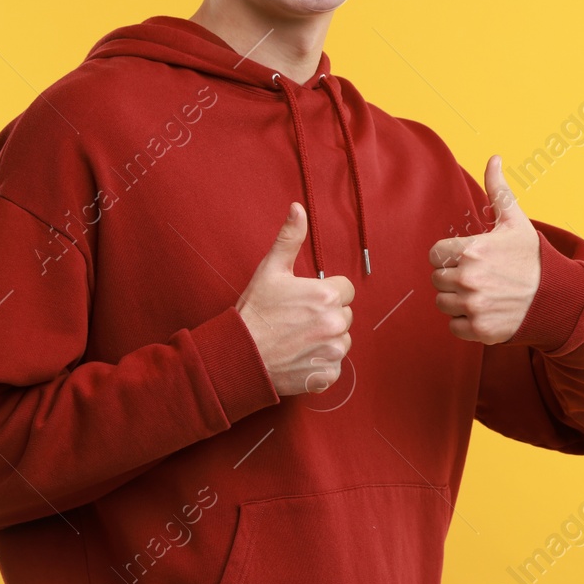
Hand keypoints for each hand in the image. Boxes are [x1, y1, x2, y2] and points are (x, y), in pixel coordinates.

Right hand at [236, 203, 354, 395]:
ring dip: (325, 341)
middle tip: (297, 321)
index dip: (325, 294)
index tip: (304, 301)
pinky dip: (319, 365)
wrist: (238, 356)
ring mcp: (332, 352)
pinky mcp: (326, 376)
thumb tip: (298, 208)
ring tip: (297, 340)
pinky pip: (333, 366)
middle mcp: (334, 324)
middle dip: (326, 317)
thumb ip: (290, 238)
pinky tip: (298, 358)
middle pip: (344, 316)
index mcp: (326, 296)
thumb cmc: (254, 312)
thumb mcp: (270, 270)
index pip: (344, 290)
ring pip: (341, 341)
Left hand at [428, 155, 541, 343]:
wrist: (556, 297)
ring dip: (458, 300)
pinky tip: (486, 310)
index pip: (435, 255)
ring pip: (443, 303)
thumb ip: (498, 190)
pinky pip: (453, 326)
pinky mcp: (479, 330)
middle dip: (454, 277)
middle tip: (479, 277)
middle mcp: (469, 279)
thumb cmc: (531, 257)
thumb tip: (494, 157)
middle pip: (437, 279)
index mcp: (472, 250)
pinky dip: (466, 322)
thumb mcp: (515, 221)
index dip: (450, 256)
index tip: (469, 258)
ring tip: (483, 293)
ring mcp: (474, 306)